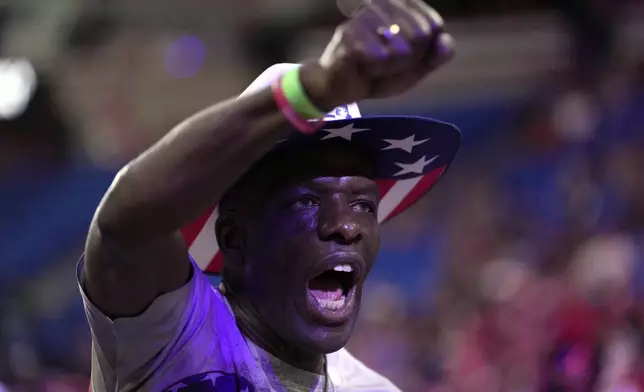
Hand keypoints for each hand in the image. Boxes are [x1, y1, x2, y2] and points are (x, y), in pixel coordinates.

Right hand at [300, 0, 453, 109]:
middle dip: (408, 60)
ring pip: (404, 49)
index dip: (423, 51)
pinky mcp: (350, 35)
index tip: (403, 55)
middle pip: (421, 35)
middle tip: (386, 63)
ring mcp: (364, 17)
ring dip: (392, 67)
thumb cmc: (379, 73)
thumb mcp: (415, 68)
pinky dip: (377, 72)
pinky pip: (383, 59)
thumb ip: (435, 55)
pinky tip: (363, 68)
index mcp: (399, 4)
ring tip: (374, 65)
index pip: (434, 26)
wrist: (341, 88)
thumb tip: (444, 40)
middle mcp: (381, 3)